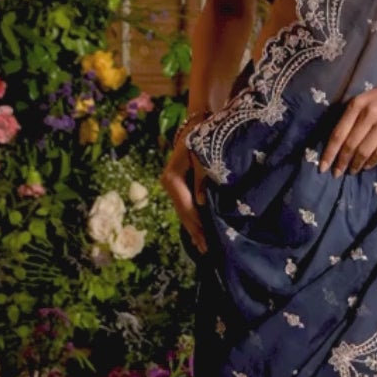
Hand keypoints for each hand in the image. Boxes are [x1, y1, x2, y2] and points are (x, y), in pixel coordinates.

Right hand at [162, 130, 206, 251]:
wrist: (193, 126)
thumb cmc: (200, 138)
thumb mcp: (201, 156)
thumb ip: (201, 179)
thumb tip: (202, 203)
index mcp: (171, 178)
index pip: (186, 206)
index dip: (197, 222)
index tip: (208, 237)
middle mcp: (169, 184)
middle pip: (183, 213)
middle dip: (195, 232)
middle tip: (207, 250)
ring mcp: (173, 187)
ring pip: (184, 213)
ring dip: (194, 229)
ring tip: (204, 248)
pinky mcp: (179, 187)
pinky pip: (186, 207)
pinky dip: (193, 221)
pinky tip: (198, 234)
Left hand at [320, 62, 376, 175]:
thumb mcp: (367, 98)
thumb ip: (354, 116)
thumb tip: (341, 143)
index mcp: (357, 104)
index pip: (338, 133)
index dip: (329, 153)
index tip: (322, 167)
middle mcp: (368, 113)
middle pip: (350, 144)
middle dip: (341, 162)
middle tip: (336, 174)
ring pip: (364, 151)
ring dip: (356, 164)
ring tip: (352, 171)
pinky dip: (372, 162)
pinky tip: (367, 166)